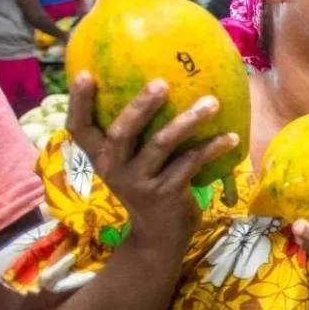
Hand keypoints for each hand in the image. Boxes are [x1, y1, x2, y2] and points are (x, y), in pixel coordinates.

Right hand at [66, 74, 238, 253]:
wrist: (159, 236)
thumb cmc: (148, 185)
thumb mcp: (132, 162)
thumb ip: (136, 134)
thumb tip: (158, 83)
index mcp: (101, 157)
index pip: (79, 128)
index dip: (78, 102)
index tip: (84, 73)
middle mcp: (113, 168)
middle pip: (122, 132)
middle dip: (141, 105)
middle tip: (162, 82)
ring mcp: (138, 183)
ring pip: (161, 144)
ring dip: (188, 121)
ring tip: (211, 102)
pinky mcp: (165, 194)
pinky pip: (190, 163)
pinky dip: (211, 148)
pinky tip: (230, 137)